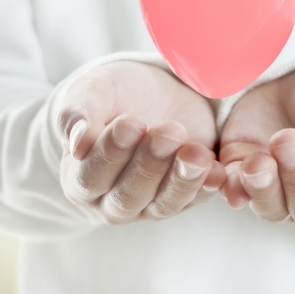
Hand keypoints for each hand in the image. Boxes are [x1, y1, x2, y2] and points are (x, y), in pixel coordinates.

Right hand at [57, 61, 225, 224]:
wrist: (156, 92)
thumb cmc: (116, 94)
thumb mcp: (93, 92)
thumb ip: (78, 113)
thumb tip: (78, 145)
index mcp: (80, 178)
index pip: (91, 177)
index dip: (110, 154)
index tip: (130, 123)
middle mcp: (112, 200)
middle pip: (129, 195)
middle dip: (150, 164)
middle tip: (168, 131)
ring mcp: (151, 204)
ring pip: (164, 204)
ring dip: (182, 179)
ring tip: (195, 152)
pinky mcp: (185, 196)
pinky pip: (196, 199)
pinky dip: (207, 186)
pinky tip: (217, 169)